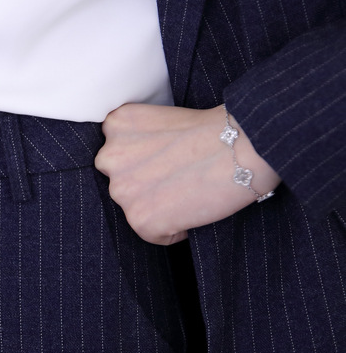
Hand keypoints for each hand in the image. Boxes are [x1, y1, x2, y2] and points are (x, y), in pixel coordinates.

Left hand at [93, 103, 280, 244]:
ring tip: (188, 190)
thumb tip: (138, 167)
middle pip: (122, 182)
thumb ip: (138, 139)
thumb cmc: (215, 131)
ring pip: (134, 208)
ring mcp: (122, 189)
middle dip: (147, 184)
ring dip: (158, 206)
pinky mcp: (139, 219)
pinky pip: (153, 234)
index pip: (118, 154)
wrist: (244, 146)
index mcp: (116, 126)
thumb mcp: (161, 118)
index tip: (170, 157)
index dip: (147, 160)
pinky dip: (174, 230)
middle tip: (181, 176)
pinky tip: (193, 208)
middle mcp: (109, 157)